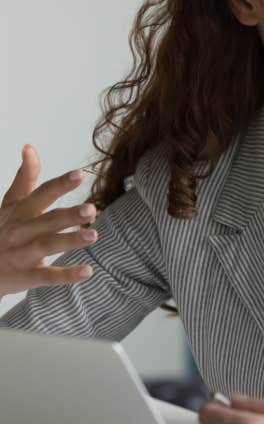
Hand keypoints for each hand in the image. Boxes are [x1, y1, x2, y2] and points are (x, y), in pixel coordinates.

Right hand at [0, 145, 95, 295]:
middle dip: (69, 214)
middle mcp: (20, 231)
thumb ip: (25, 178)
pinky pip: (47, 276)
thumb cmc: (0, 232)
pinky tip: (88, 271)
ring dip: (70, 241)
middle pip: (47, 220)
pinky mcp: (24, 276)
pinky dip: (66, 275)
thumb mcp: (9, 205)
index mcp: (20, 212)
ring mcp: (22, 254)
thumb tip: (30, 147)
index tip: (80, 174)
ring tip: (94, 235)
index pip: (41, 195)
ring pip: (47, 245)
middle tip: (92, 209)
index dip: (60, 185)